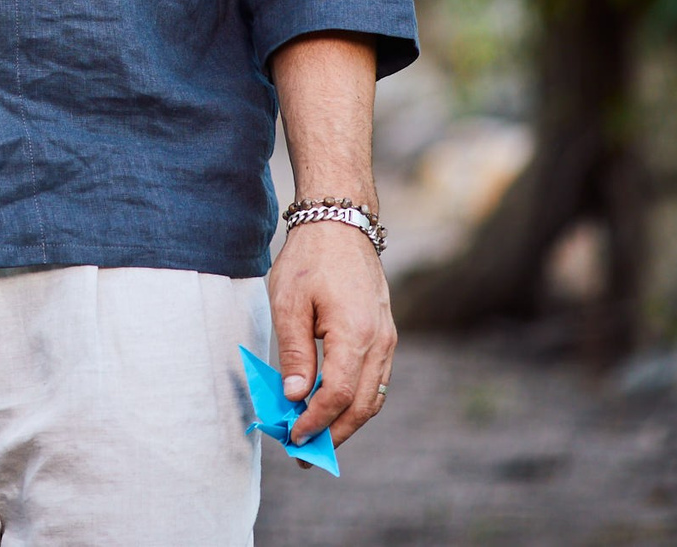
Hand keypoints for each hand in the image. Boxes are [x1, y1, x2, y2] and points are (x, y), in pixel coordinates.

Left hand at [267, 217, 394, 445]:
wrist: (342, 224)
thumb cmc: (310, 259)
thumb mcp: (289, 302)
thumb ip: (294, 352)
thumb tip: (295, 397)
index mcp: (355, 334)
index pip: (339, 395)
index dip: (315, 421)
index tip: (292, 436)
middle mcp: (380, 341)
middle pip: (362, 405)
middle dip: (333, 434)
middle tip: (304, 453)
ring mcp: (387, 339)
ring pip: (374, 397)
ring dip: (347, 422)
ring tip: (317, 437)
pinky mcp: (385, 334)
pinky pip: (376, 380)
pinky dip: (357, 401)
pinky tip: (332, 408)